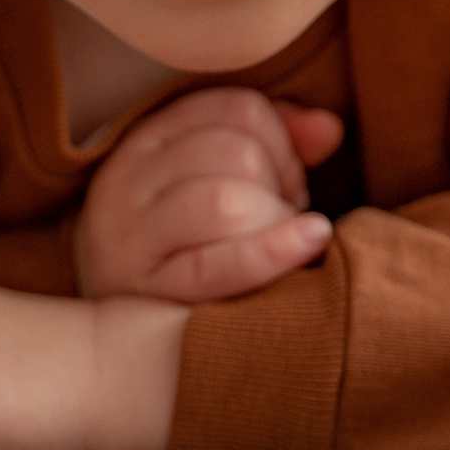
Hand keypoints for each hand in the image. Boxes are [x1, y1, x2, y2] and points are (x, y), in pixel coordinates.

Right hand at [73, 86, 345, 302]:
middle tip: (282, 218)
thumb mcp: (217, 181)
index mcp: (144, 142)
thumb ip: (275, 143)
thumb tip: (329, 129)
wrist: (120, 340)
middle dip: (281, 183)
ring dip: (274, 221)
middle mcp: (125, 182)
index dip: (282, 140)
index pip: (235, 108)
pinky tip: (310, 243)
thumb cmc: (187, 247)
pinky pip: (217, 265)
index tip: (285, 179)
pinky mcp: (148, 295)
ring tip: (280, 242)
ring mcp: (130, 240)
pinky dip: (273, 251)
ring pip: (225, 203)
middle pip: (235, 152)